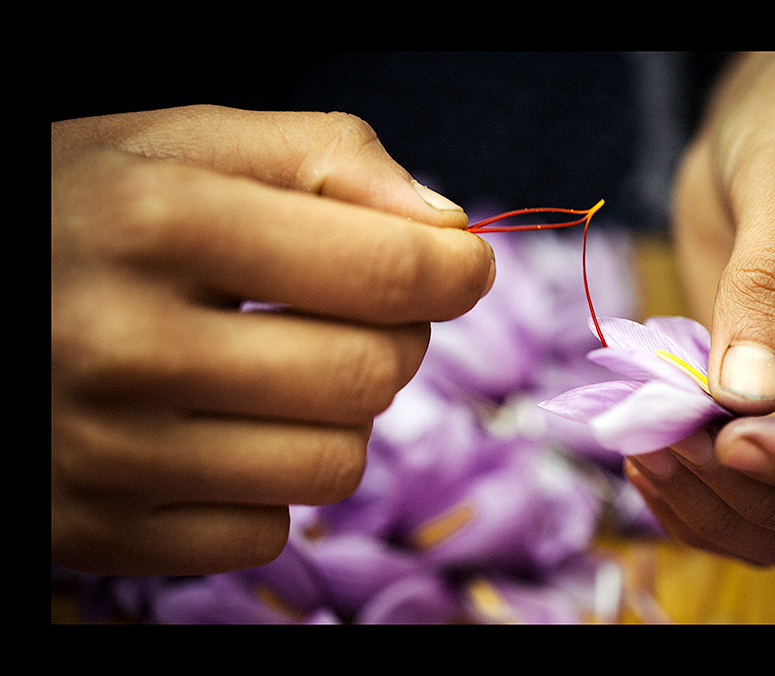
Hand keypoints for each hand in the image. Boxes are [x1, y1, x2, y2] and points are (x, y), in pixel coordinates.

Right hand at [52, 106, 494, 574]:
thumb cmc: (89, 212)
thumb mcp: (187, 142)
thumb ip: (328, 157)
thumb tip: (446, 230)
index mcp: (159, 223)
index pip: (386, 273)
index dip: (454, 272)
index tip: (461, 267)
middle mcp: (123, 345)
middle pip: (371, 377)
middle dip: (393, 339)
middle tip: (350, 312)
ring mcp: (105, 452)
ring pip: (334, 466)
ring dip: (336, 416)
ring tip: (277, 370)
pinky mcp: (100, 530)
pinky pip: (266, 528)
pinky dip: (268, 482)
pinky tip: (217, 431)